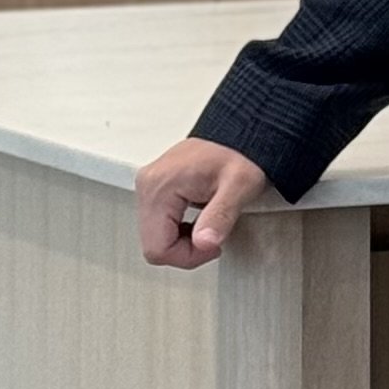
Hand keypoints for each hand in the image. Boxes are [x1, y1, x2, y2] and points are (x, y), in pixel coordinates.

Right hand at [135, 139, 271, 268]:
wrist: (241, 132)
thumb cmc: (241, 153)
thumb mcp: (240, 185)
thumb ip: (220, 216)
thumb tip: (204, 243)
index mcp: (160, 186)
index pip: (157, 248)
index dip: (188, 256)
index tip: (213, 246)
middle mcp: (147, 185)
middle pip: (153, 246)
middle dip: (185, 251)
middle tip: (213, 237)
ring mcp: (149, 187)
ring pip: (154, 238)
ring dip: (182, 241)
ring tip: (208, 226)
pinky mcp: (155, 189)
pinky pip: (158, 225)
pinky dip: (178, 231)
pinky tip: (198, 221)